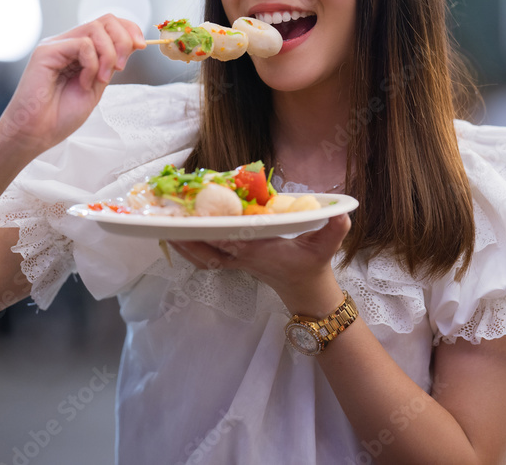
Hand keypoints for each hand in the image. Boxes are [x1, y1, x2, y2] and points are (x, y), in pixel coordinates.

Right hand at [0, 14, 145, 159]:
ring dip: (109, 55)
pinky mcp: (46, 52)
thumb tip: (132, 43)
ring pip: (96, 29)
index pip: (107, 24)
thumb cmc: (61, 115)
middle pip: (105, 20)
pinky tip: (84, 82)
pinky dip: (91, 63)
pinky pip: (82, 44)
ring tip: (100, 79)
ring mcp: (55, 45)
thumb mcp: (96, 85)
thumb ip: (109, 64)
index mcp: (78, 50)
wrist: (36, 133)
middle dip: (123, 40)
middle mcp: (66, 43)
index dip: (129, 29)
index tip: (142, 46)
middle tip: (122, 67)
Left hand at [167, 214, 351, 314]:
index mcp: (258, 251)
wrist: (305, 291)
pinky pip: (204, 255)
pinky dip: (189, 247)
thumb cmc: (311, 265)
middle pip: (207, 245)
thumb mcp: (326, 247)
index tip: (195, 214)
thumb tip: (341, 216)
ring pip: (201, 253)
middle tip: (167, 214)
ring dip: (182, 241)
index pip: (230, 238)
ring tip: (163, 224)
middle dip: (187, 232)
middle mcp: (241, 256)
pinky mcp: (232, 260)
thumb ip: (334, 231)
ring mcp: (234, 260)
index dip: (211, 227)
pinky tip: (178, 236)